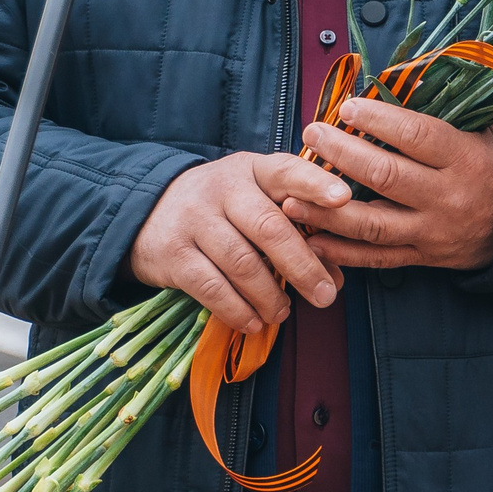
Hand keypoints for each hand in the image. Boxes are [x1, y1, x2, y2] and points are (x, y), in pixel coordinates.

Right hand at [129, 152, 349, 336]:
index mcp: (252, 169)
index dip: (315, 184)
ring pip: (242, 263)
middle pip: (268, 226)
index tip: (344, 198)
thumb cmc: (222, 208)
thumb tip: (335, 279)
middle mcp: (222, 189)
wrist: (148, 210)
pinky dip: (237, 310)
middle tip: (325, 296)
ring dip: (269, 296)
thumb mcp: (256, 201)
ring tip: (283, 313)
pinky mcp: (173, 254)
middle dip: (302, 266)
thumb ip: (297, 231)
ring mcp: (194, 220)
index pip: (286, 171)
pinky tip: (253, 322)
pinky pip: (211, 288)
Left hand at [281, 98, 492, 273]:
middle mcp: (446, 197)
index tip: (347, 106)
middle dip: (342, 154)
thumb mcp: (483, 130)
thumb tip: (407, 72)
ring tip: (292, 196)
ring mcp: (431, 231)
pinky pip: (376, 258)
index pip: (416, 136)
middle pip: (385, 176)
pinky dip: (341, 252)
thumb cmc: (491, 166)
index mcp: (463, 159)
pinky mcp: (421, 257)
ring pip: (372, 224)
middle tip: (313, 133)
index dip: (379, 119)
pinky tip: (311, 239)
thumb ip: (449, 104)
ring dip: (327, 210)